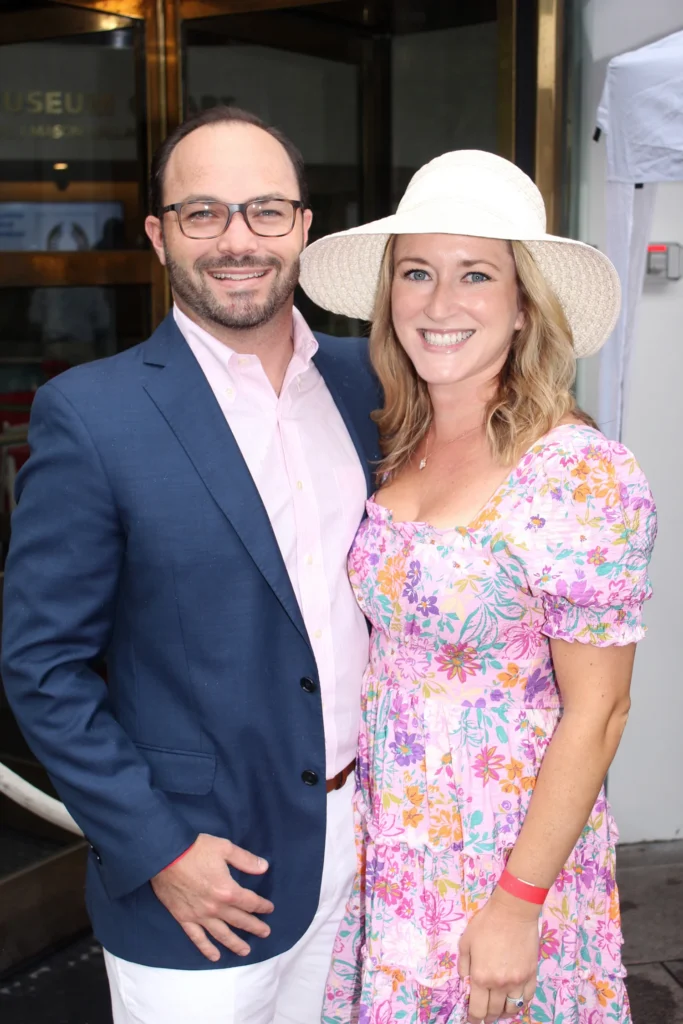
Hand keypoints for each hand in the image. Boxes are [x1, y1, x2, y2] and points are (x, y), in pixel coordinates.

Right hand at [151, 833, 273, 961]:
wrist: (165, 856)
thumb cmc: (196, 849)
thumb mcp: (225, 848)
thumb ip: (246, 860)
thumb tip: (264, 867)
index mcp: (228, 890)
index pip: (250, 902)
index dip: (261, 906)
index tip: (269, 909)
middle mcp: (216, 908)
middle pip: (239, 920)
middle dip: (254, 926)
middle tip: (265, 933)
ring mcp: (199, 916)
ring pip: (221, 934)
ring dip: (235, 943)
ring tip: (245, 951)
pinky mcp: (184, 918)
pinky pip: (197, 938)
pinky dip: (206, 949)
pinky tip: (215, 956)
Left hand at [458, 888, 539, 1022]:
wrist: (513, 912)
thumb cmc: (486, 923)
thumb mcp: (466, 941)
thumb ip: (463, 965)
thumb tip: (465, 981)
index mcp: (481, 977)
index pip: (477, 1010)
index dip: (473, 1018)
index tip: (472, 1019)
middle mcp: (500, 984)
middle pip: (494, 1012)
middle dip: (488, 1016)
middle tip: (484, 1014)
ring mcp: (518, 982)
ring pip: (512, 1009)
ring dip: (504, 1012)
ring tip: (500, 1009)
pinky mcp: (531, 975)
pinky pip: (527, 998)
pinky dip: (521, 1003)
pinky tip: (515, 1000)